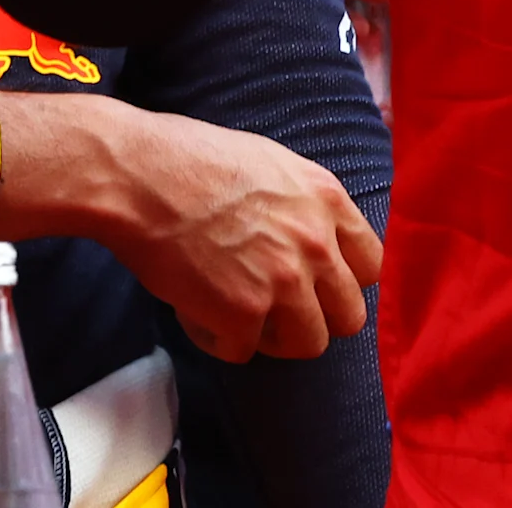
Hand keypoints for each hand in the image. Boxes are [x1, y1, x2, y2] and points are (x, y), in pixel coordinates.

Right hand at [0, 95, 380, 361]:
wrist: (139, 174)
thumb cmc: (190, 159)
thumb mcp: (271, 163)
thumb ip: (304, 205)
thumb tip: (314, 239)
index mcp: (326, 201)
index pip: (372, 265)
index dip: (343, 281)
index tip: (316, 284)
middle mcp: (315, 244)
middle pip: (349, 317)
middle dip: (314, 318)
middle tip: (276, 309)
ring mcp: (283, 282)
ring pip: (307, 344)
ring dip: (272, 336)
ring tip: (235, 312)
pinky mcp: (242, 315)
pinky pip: (242, 352)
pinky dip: (217, 339)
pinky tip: (195, 308)